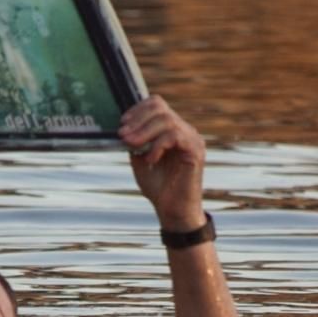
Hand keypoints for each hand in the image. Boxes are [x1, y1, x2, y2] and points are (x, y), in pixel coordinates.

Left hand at [119, 95, 205, 229]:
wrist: (173, 211)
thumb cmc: (158, 187)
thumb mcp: (139, 159)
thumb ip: (135, 142)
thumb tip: (122, 127)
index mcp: (172, 129)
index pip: (157, 105)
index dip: (138, 110)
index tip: (122, 124)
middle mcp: (185, 130)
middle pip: (161, 108)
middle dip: (138, 120)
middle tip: (123, 135)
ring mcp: (192, 139)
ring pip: (167, 120)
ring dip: (144, 132)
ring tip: (131, 145)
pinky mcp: (196, 151)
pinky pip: (175, 136)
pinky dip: (158, 145)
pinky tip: (150, 159)